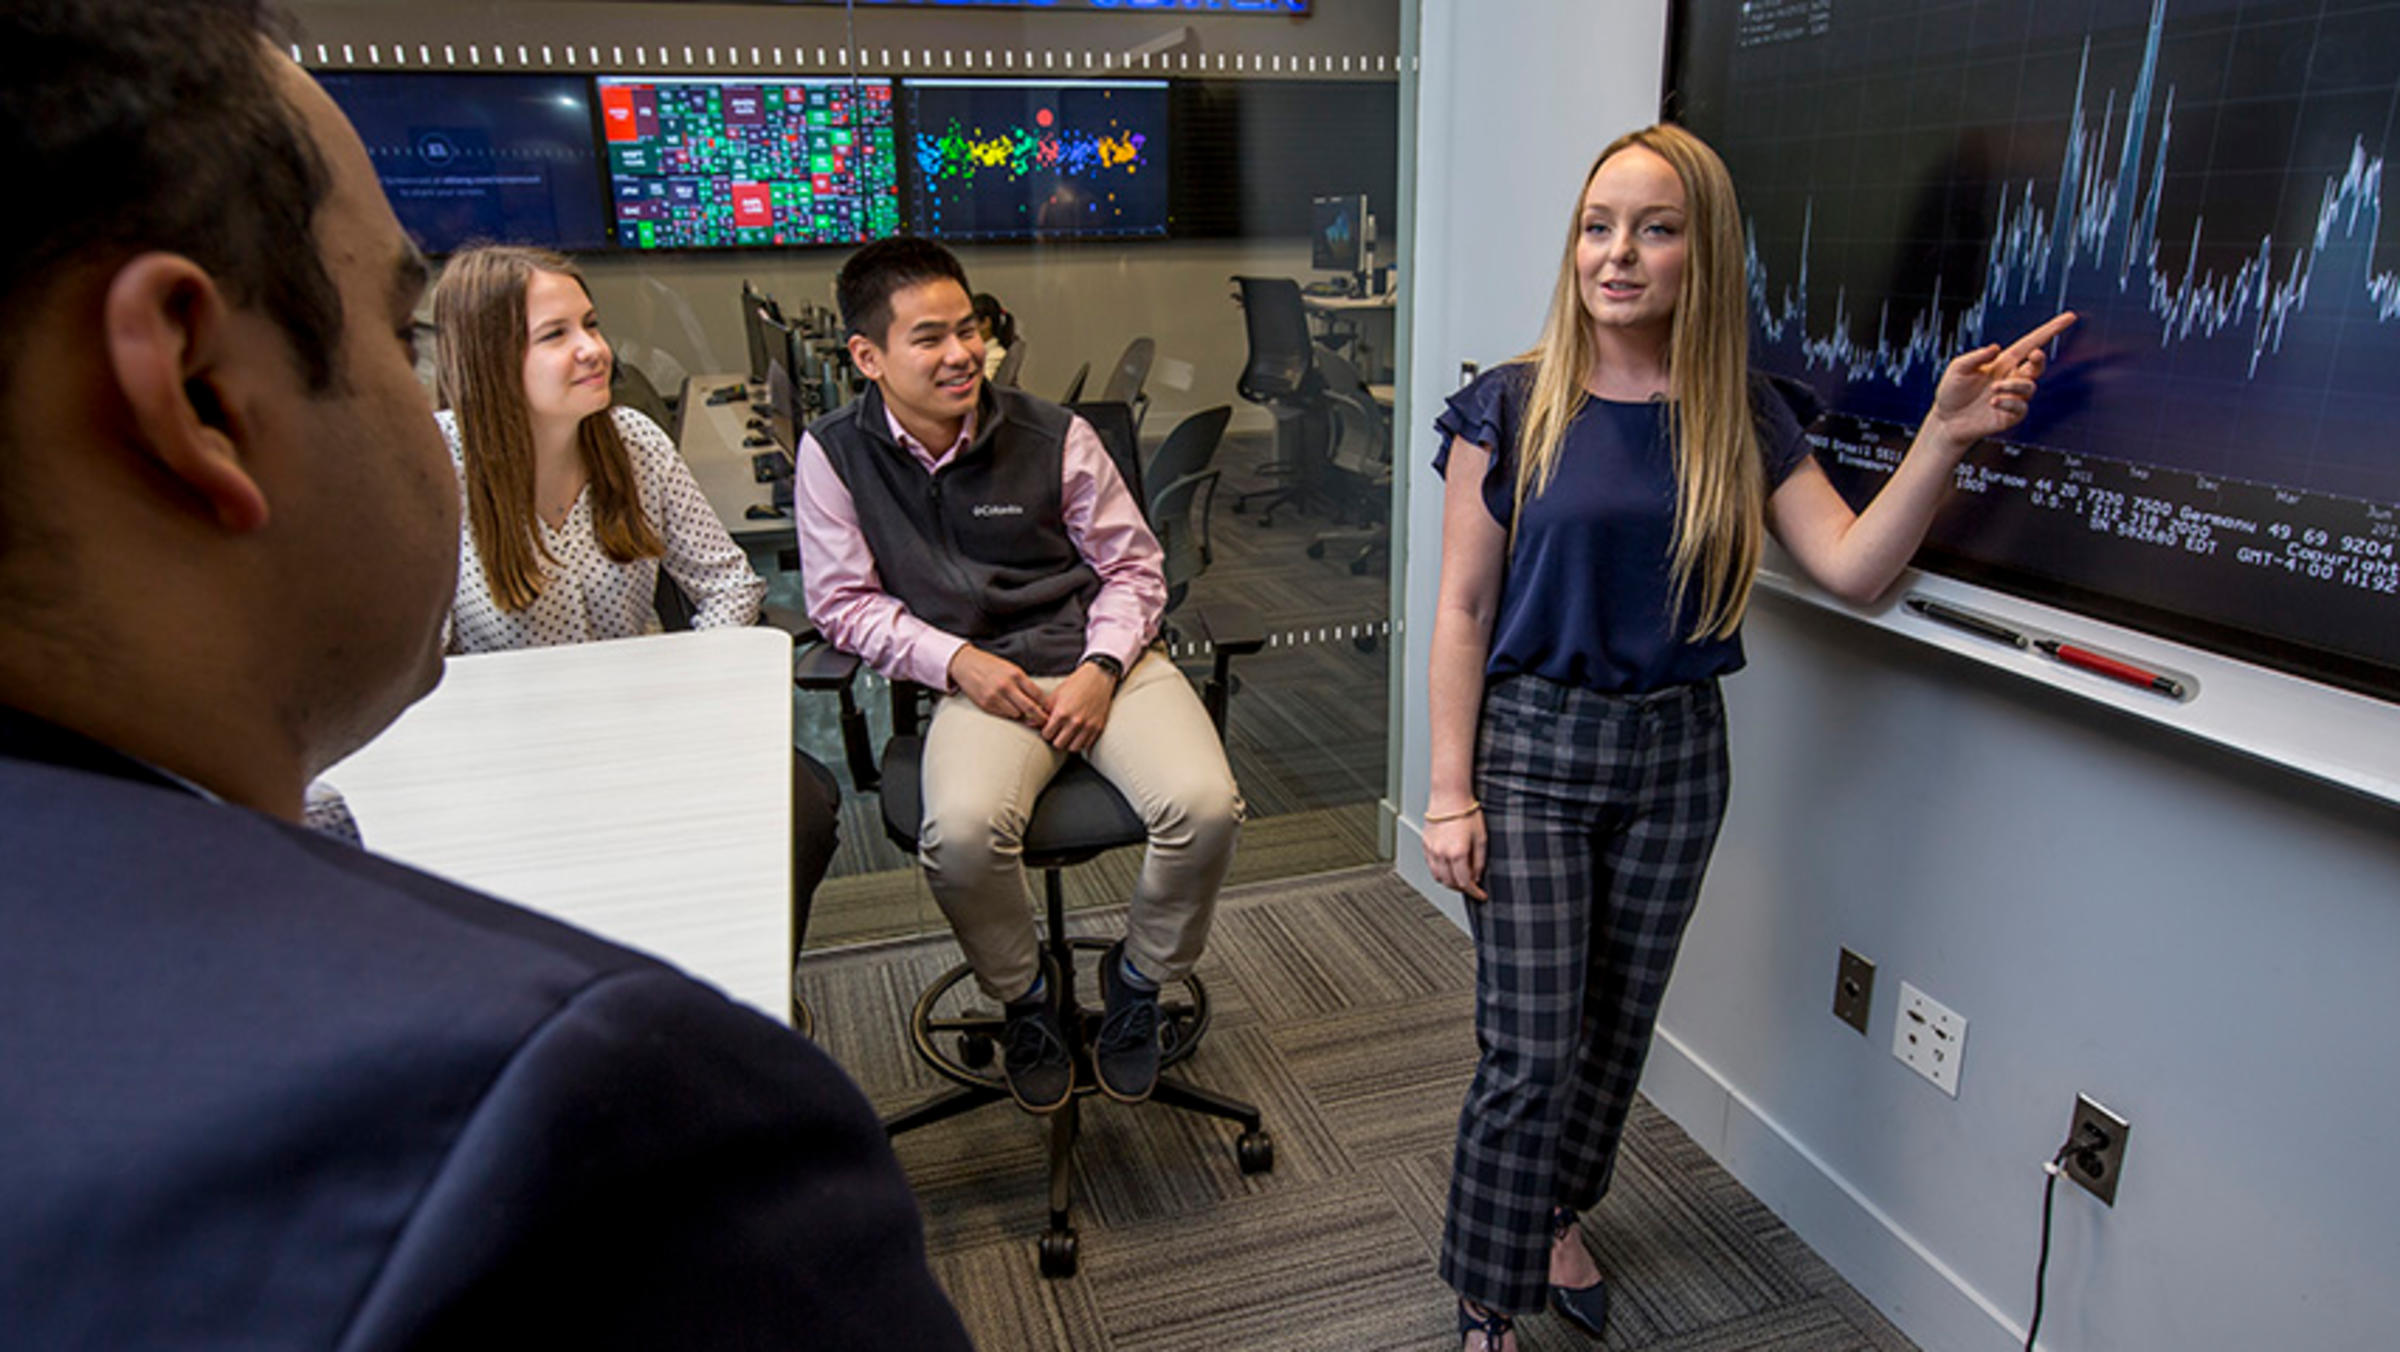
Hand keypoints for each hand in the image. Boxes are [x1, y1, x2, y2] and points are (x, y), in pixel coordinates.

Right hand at [948, 646, 1048, 726]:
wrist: (966, 664)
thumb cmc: (991, 666)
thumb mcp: (1010, 668)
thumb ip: (1023, 683)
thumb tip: (1039, 701)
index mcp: (1016, 674)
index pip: (1037, 694)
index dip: (1046, 705)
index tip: (1050, 711)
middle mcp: (1006, 686)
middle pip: (1030, 708)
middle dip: (1041, 717)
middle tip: (1046, 723)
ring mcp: (995, 696)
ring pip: (1017, 714)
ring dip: (1021, 715)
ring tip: (1020, 711)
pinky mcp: (986, 705)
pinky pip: (1003, 715)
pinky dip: (1008, 714)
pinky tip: (1006, 707)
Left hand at [1040, 663, 1116, 752]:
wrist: (1097, 678)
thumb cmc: (1074, 685)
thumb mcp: (1055, 696)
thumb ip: (1042, 712)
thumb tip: (1028, 724)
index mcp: (1062, 713)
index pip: (1047, 735)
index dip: (1045, 732)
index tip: (1048, 728)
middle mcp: (1075, 721)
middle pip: (1059, 744)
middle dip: (1056, 739)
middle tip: (1057, 733)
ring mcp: (1088, 726)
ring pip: (1073, 748)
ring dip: (1068, 743)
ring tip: (1067, 735)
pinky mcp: (1098, 728)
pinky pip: (1086, 746)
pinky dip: (1081, 743)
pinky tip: (1078, 735)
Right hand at [1422, 809, 1487, 900]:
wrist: (1449, 796)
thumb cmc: (1466, 812)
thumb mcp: (1481, 838)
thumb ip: (1479, 861)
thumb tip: (1477, 876)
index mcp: (1458, 853)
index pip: (1465, 882)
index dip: (1474, 892)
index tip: (1480, 895)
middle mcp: (1442, 854)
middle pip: (1450, 883)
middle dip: (1462, 888)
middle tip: (1471, 886)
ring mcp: (1431, 850)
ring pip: (1438, 877)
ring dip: (1449, 881)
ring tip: (1459, 877)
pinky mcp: (1425, 845)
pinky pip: (1431, 866)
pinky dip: (1439, 871)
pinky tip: (1447, 867)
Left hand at [1924, 311, 2077, 448]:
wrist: (1946, 421)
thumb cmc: (1952, 391)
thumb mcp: (1958, 368)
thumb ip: (1976, 356)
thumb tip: (1996, 348)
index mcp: (2003, 362)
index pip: (2031, 343)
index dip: (2051, 330)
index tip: (2070, 317)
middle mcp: (2012, 378)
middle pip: (2037, 365)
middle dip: (2040, 359)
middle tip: (2034, 355)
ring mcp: (2013, 397)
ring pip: (2029, 386)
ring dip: (2014, 385)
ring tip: (1993, 389)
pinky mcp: (2010, 416)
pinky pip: (2021, 408)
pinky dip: (2009, 403)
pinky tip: (1993, 402)